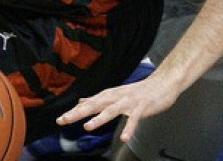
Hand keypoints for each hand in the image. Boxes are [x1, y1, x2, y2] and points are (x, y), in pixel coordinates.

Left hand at [56, 74, 178, 141]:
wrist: (162, 83)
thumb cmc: (138, 91)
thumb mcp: (115, 94)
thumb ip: (98, 99)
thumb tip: (81, 101)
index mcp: (109, 95)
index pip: (88, 104)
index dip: (74, 112)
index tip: (60, 119)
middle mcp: (116, 97)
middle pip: (95, 105)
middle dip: (79, 113)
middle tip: (64, 120)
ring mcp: (129, 102)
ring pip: (112, 110)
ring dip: (99, 118)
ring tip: (88, 126)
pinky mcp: (141, 107)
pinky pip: (134, 119)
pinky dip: (129, 128)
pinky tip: (124, 138)